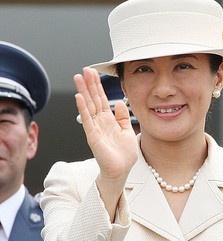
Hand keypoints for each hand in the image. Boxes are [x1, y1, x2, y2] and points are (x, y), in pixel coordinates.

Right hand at [74, 67, 137, 181]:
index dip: (98, 86)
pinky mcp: (93, 136)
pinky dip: (83, 108)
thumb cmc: (124, 155)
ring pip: (88, 106)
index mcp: (109, 120)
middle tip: (84, 70)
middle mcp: (100, 122)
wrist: (121, 170)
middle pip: (93, 99)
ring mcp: (95, 128)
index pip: (101, 99)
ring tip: (78, 77)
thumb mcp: (127, 131)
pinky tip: (79, 97)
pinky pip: (87, 120)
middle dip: (89, 84)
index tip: (93, 73)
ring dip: (83, 91)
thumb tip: (118, 102)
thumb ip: (122, 117)